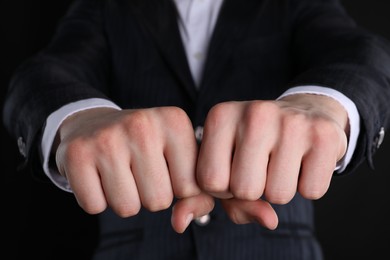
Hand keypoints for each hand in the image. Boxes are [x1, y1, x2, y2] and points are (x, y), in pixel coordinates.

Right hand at [55, 106, 213, 232]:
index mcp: (175, 122)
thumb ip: (198, 195)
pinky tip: (98, 174)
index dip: (177, 188)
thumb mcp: (180, 159)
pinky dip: (97, 199)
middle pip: (159, 201)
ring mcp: (107, 137)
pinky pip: (95, 206)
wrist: (94, 123)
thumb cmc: (146, 147)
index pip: (189, 188)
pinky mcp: (77, 153)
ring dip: (125, 199)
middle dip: (150, 195)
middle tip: (138, 170)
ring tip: (120, 172)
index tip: (165, 168)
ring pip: (127, 208)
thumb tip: (180, 223)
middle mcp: (142, 124)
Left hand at [197, 94, 348, 228]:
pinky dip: (308, 186)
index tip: (234, 170)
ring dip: (280, 190)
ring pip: (278, 195)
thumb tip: (269, 221)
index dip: (223, 188)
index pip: (210, 181)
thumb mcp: (228, 164)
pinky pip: (311, 191)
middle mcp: (254, 113)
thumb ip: (227, 201)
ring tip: (282, 162)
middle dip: (253, 191)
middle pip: (244, 190)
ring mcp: (291, 121)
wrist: (304, 112)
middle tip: (262, 166)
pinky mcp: (324, 135)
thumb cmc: (256, 145)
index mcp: (221, 117)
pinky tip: (304, 161)